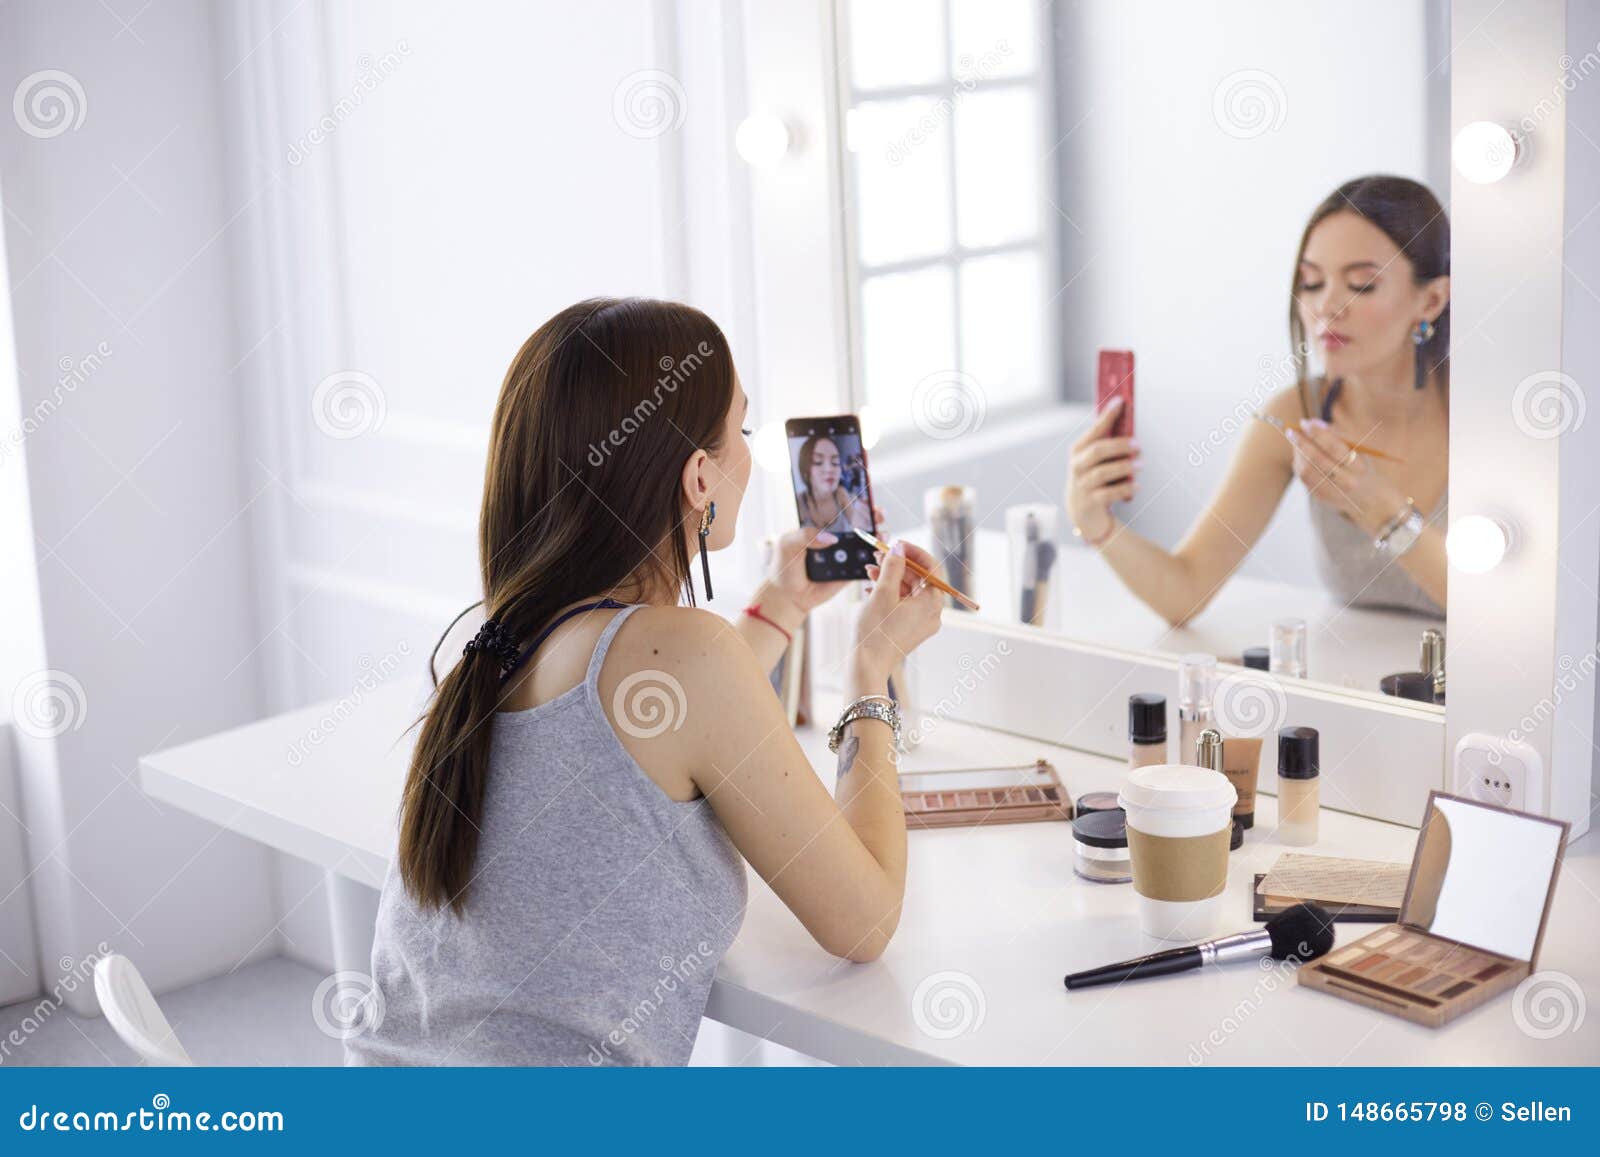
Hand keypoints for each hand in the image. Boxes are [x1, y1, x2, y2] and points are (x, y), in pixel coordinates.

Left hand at [764, 505, 888, 615]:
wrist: (787, 596)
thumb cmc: (784, 566)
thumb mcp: (788, 544)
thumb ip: (806, 536)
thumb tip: (831, 537)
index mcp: (821, 526)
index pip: (840, 510)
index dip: (854, 502)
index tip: (865, 498)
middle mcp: (835, 538)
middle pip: (858, 524)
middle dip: (872, 516)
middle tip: (879, 514)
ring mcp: (844, 555)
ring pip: (865, 542)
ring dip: (877, 536)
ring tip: (882, 534)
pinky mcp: (849, 571)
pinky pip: (865, 564)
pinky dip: (875, 559)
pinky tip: (879, 554)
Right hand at [851, 540, 944, 683]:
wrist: (868, 666)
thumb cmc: (876, 631)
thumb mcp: (882, 593)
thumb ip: (893, 567)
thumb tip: (899, 549)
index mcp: (932, 603)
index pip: (932, 568)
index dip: (914, 552)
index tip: (897, 544)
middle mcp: (932, 613)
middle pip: (920, 579)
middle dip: (898, 565)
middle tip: (878, 554)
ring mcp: (922, 623)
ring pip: (910, 591)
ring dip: (891, 578)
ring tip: (870, 570)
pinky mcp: (910, 629)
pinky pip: (905, 604)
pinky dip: (890, 593)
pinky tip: (871, 588)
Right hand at [1066, 398, 1138, 542]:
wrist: (1083, 512)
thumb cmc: (1095, 478)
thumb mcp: (1097, 460)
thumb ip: (1109, 443)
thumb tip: (1129, 422)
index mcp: (1078, 450)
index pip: (1094, 430)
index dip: (1107, 416)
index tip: (1121, 402)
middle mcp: (1077, 466)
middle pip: (1098, 451)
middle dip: (1120, 446)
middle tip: (1138, 444)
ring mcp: (1082, 485)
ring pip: (1103, 472)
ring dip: (1124, 467)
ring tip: (1140, 464)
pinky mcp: (1090, 502)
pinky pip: (1109, 494)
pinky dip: (1125, 489)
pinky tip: (1137, 486)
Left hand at [1287, 420, 1408, 535]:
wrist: (1371, 500)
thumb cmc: (1363, 468)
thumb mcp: (1360, 451)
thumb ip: (1339, 435)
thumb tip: (1314, 423)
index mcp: (1359, 468)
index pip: (1334, 447)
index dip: (1317, 434)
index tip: (1306, 422)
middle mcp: (1346, 482)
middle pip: (1317, 460)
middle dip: (1302, 443)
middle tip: (1291, 430)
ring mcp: (1332, 492)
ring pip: (1306, 471)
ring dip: (1297, 453)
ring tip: (1295, 440)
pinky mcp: (1321, 497)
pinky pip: (1304, 479)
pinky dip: (1298, 463)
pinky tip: (1299, 454)